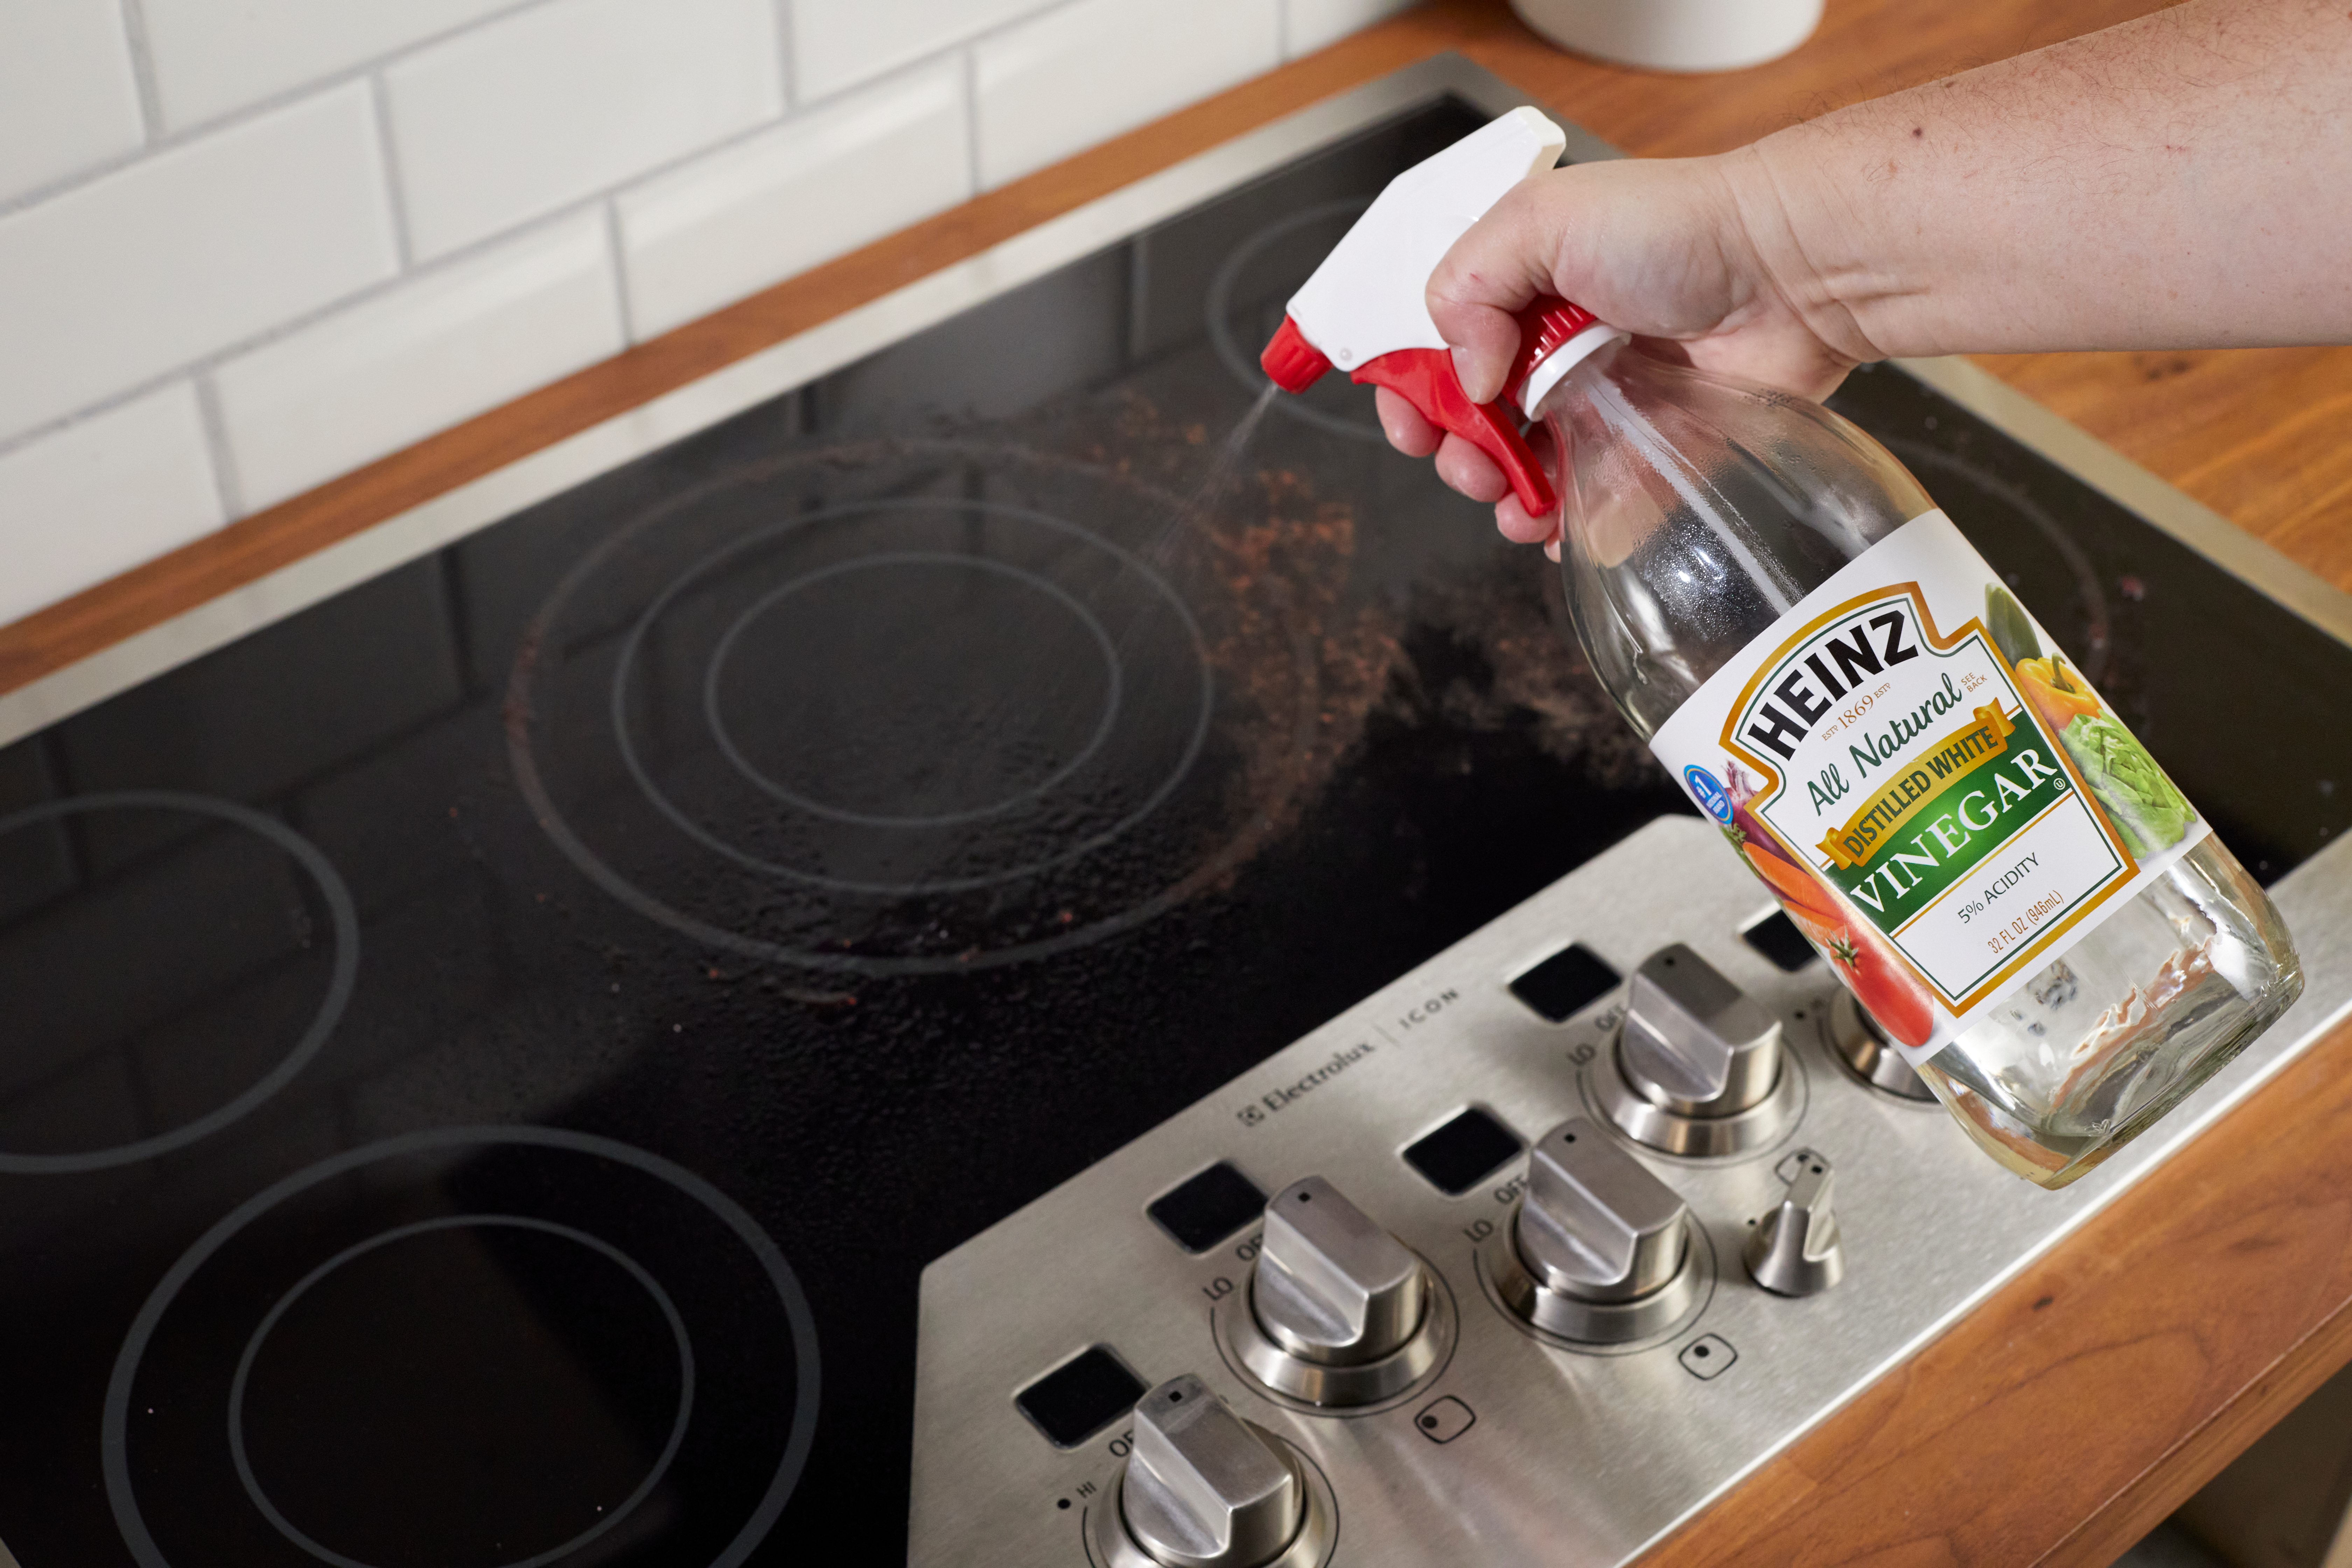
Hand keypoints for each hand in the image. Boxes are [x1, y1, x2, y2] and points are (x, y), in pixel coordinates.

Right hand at [1374, 151, 1875, 554]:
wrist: (1787, 269)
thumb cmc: (1675, 227)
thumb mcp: (1541, 218)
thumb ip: (1469, 284)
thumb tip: (1468, 375)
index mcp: (1522, 291)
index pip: (1441, 352)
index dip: (1416, 392)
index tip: (1412, 421)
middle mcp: (1557, 349)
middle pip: (1476, 424)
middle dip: (1459, 454)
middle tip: (1472, 463)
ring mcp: (1603, 404)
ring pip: (1529, 473)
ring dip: (1505, 499)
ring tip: (1515, 503)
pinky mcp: (1651, 452)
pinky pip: (1595, 508)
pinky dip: (1567, 528)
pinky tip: (1556, 530)